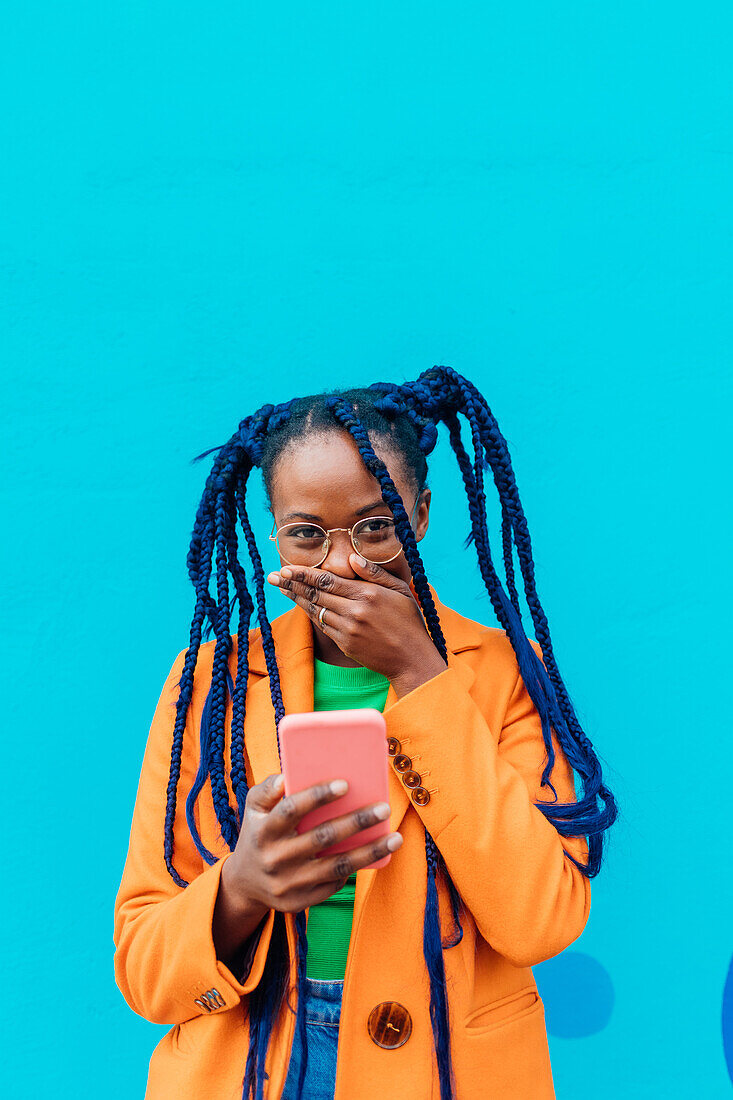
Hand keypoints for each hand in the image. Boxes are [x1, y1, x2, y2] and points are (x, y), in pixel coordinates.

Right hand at [226, 774, 402, 913]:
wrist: (244, 885)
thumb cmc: (258, 834)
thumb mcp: (253, 809)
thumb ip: (268, 790)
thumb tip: (287, 775)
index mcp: (264, 830)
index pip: (291, 810)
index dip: (317, 796)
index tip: (345, 784)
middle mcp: (275, 858)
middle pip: (322, 838)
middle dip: (356, 821)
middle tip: (383, 808)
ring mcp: (288, 883)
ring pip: (337, 866)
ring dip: (370, 851)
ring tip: (395, 837)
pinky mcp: (300, 902)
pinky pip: (334, 884)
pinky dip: (356, 869)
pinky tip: (376, 854)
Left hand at [266, 554, 447, 688]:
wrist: (412, 658)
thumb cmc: (409, 620)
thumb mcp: (399, 589)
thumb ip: (374, 573)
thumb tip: (351, 559)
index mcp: (367, 594)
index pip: (327, 580)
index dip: (304, 574)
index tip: (286, 568)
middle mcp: (354, 611)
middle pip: (316, 594)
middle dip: (292, 584)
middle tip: (273, 576)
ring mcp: (348, 630)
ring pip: (316, 610)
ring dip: (297, 599)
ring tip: (281, 589)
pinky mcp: (345, 644)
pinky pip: (323, 626)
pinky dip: (311, 615)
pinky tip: (302, 606)